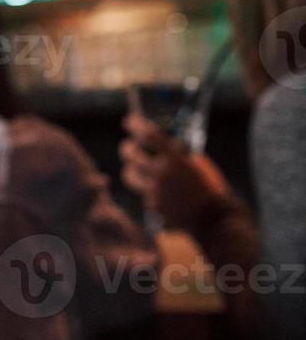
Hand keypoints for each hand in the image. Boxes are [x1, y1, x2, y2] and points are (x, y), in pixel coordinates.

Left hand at [120, 113, 230, 232]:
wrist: (212, 218)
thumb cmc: (211, 188)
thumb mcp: (199, 164)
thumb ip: (181, 154)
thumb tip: (171, 144)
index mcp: (175, 159)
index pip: (149, 135)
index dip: (136, 125)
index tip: (129, 121)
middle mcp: (161, 172)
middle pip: (130, 154)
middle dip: (127, 148)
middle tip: (129, 146)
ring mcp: (154, 189)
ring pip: (129, 174)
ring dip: (131, 169)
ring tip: (136, 168)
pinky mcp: (152, 205)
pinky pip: (142, 192)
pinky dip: (148, 190)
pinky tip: (158, 191)